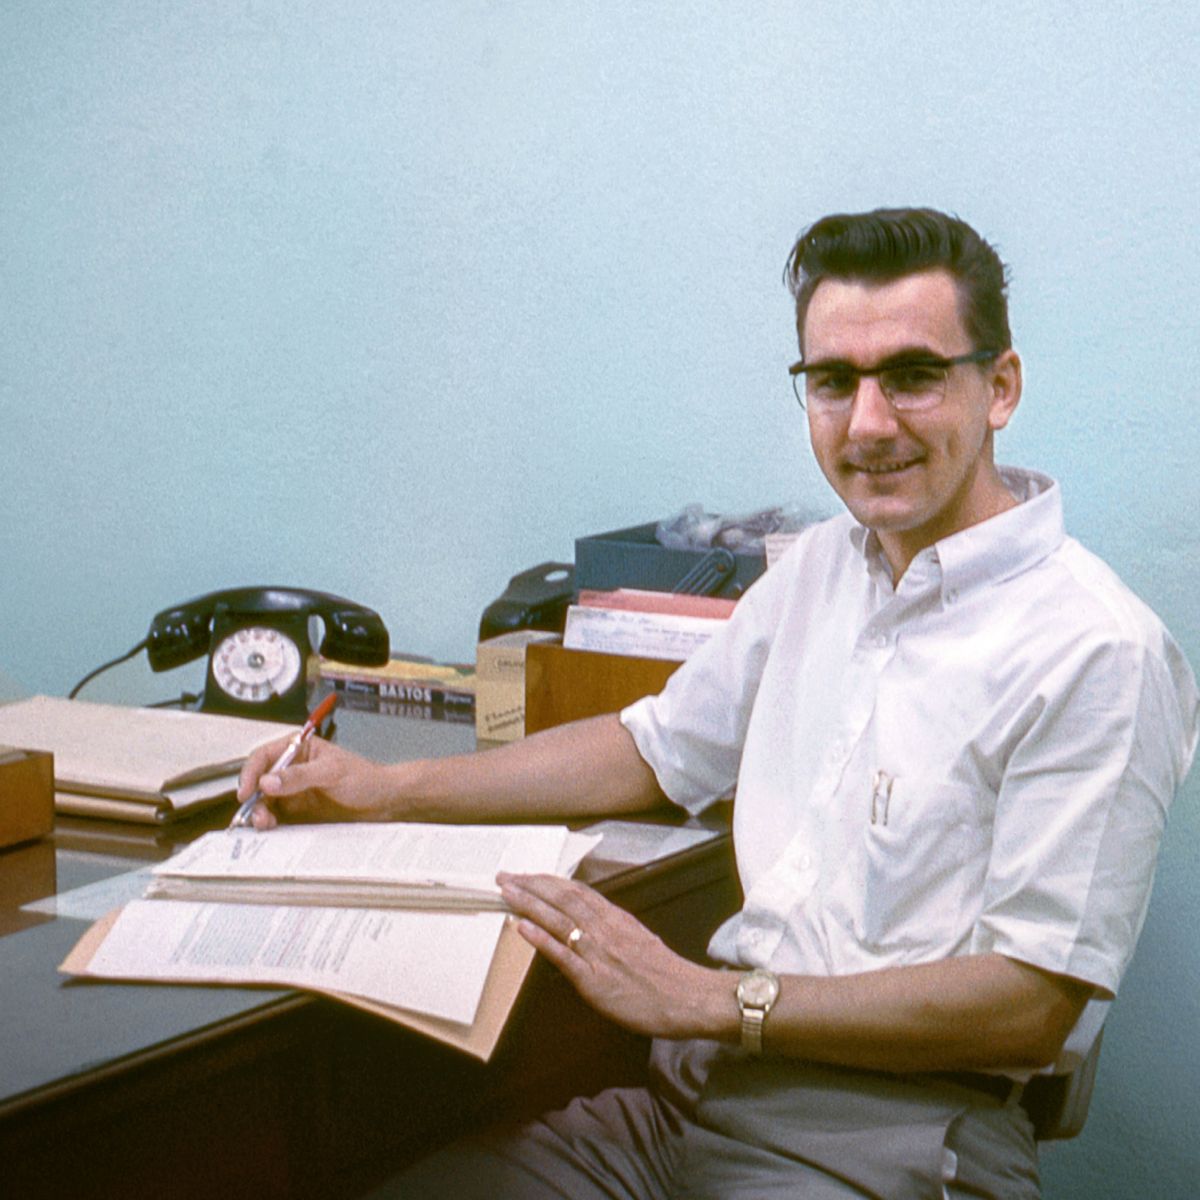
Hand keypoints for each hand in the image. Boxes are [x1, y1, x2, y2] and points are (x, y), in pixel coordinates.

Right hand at [235, 737, 391, 827]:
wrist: (383, 800)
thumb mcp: (331, 772)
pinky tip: (272, 826)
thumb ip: (299, 776)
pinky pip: (276, 815)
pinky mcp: (298, 809)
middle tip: (256, 813)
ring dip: (260, 812)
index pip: (264, 757)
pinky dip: (270, 822)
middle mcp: (292, 768)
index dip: (250, 773)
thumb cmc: (364, 777)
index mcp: (299, 749)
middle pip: (259, 781)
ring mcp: (294, 790)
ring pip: (264, 800)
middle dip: (253, 797)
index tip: (247, 791)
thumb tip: (269, 780)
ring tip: (265, 822)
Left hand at [496, 872, 732, 1040]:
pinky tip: (522, 927)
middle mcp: (605, 928)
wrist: (686, 998)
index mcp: (616, 918)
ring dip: (529, 903)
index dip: (549, 881)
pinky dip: (540, 938)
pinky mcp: (593, 979)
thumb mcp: (640, 940)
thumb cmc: (666, 975)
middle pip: (562, 898)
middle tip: (506, 876)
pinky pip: (562, 954)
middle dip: (531, 885)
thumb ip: (614, 930)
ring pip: (558, 919)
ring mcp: (598, 952)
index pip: (576, 891)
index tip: (528, 874)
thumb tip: (592, 924)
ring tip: (506, 891)